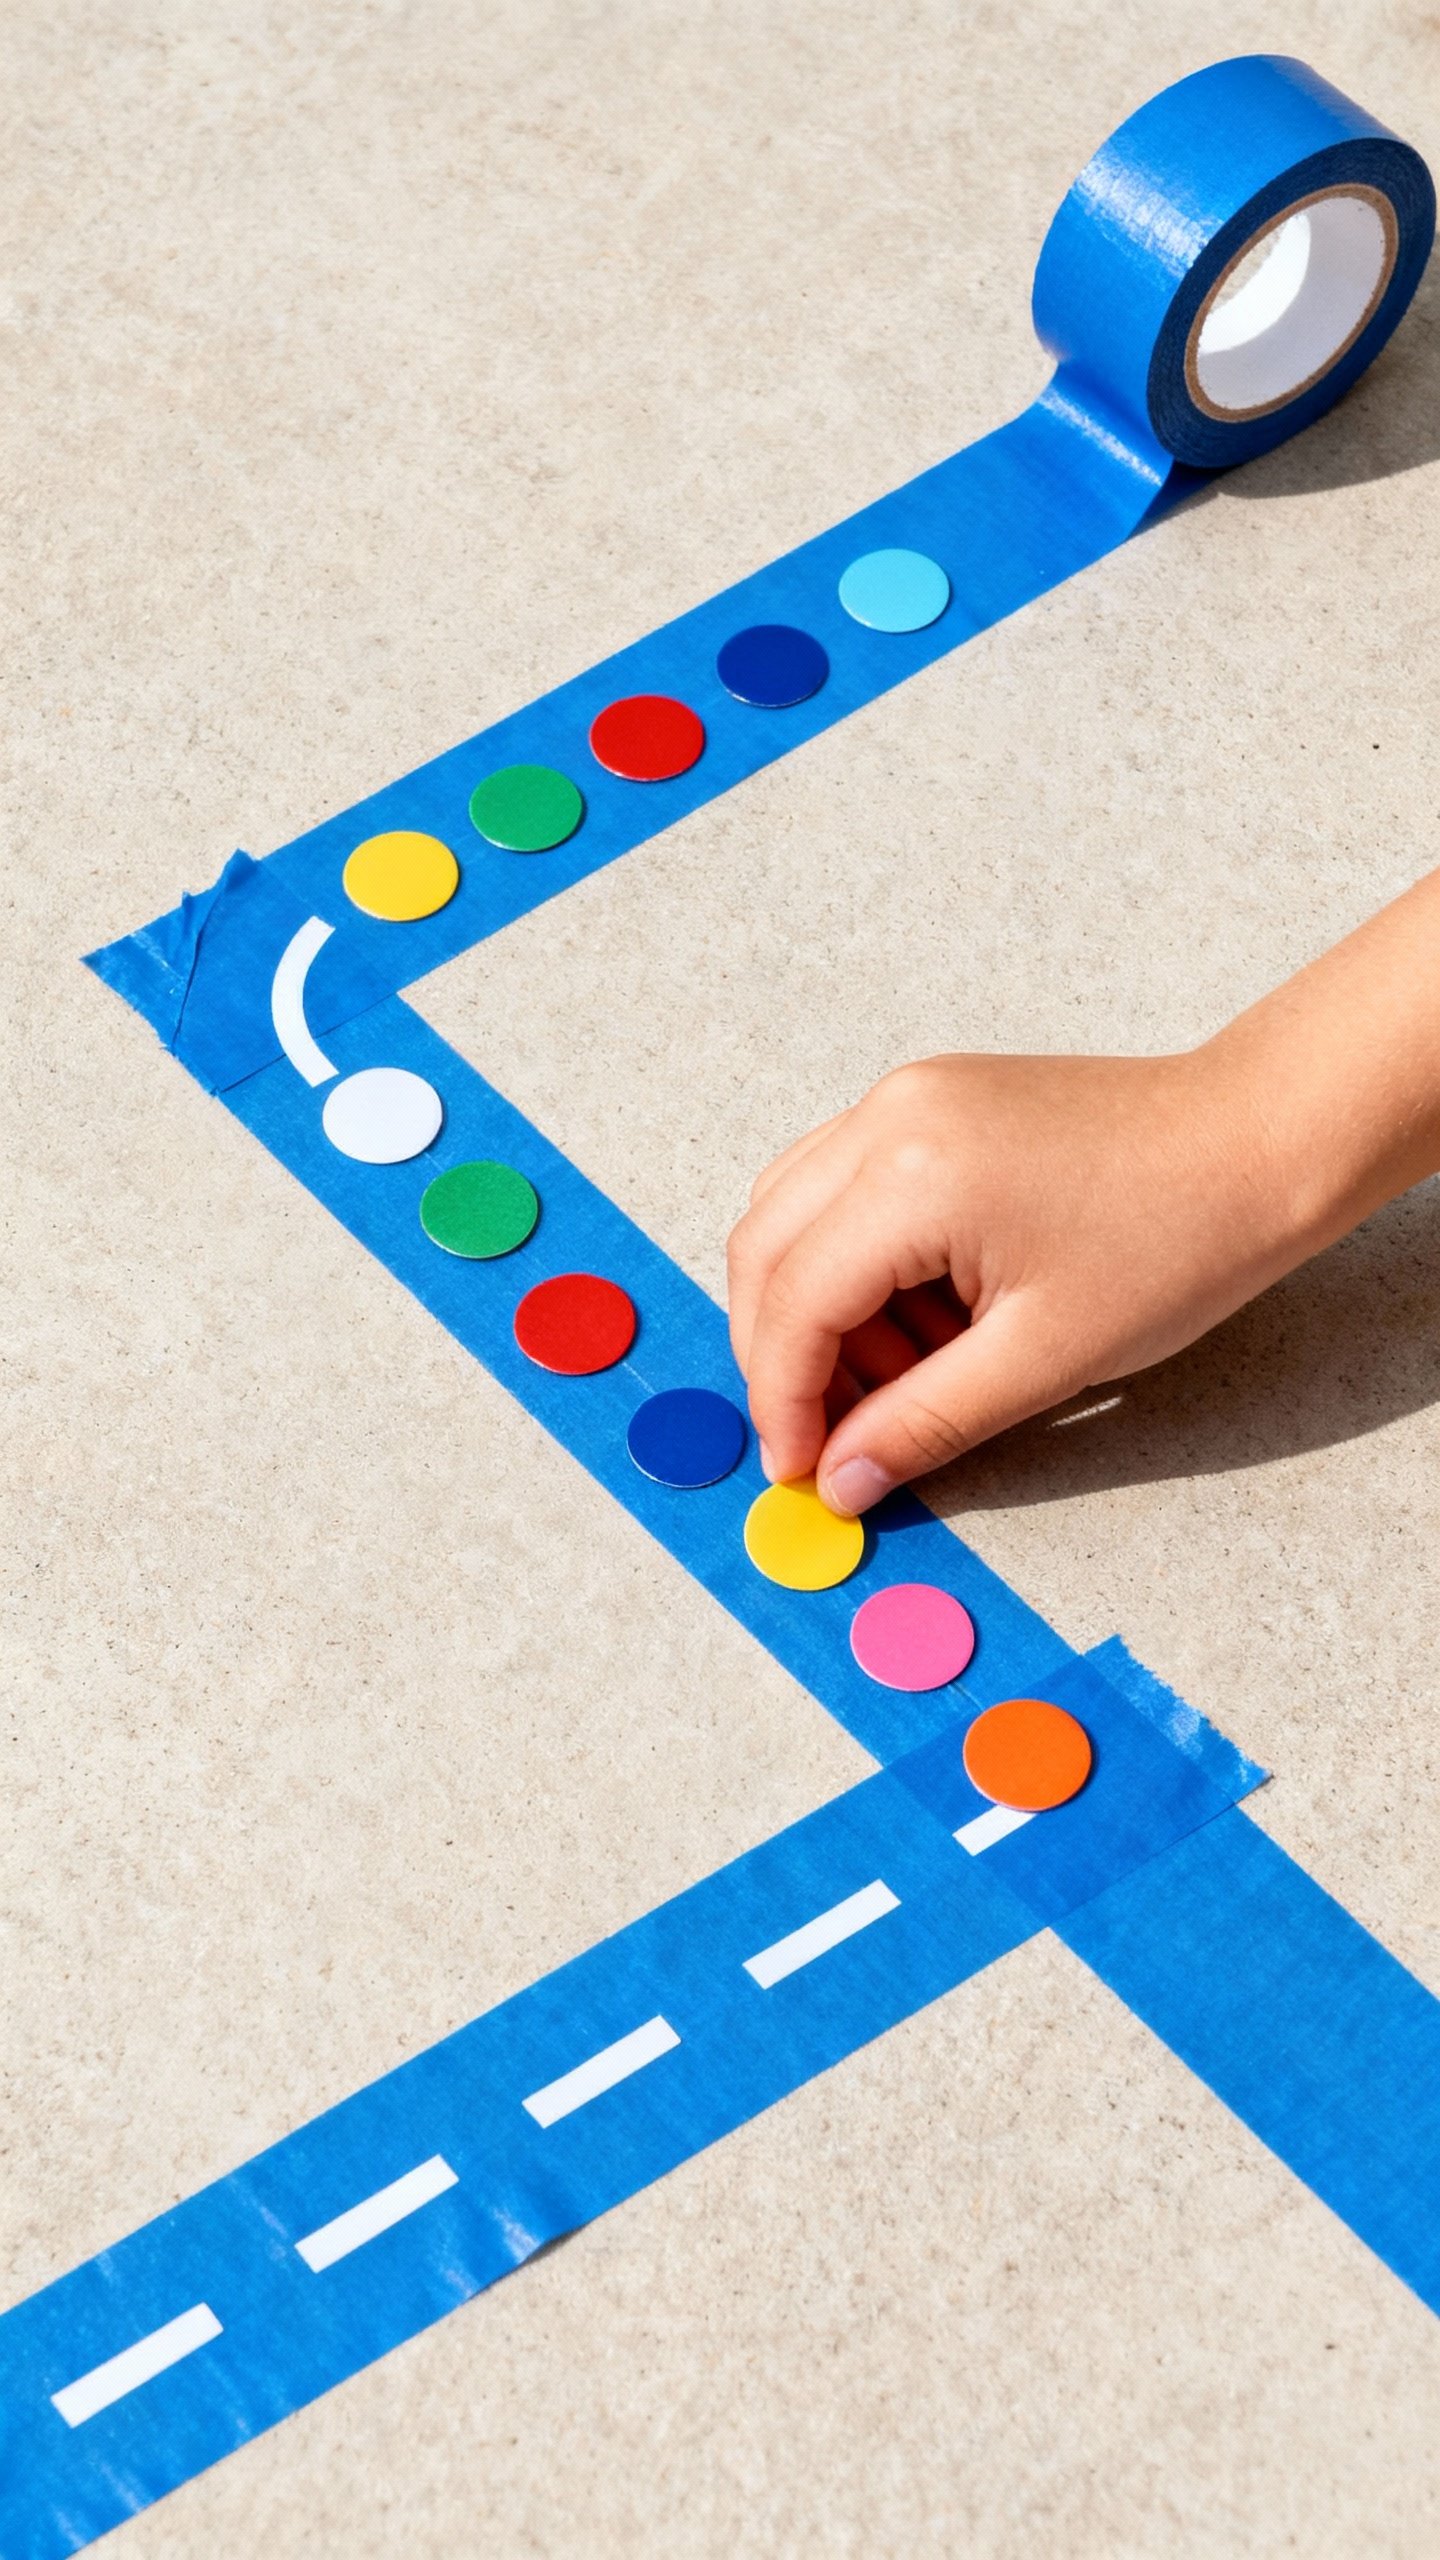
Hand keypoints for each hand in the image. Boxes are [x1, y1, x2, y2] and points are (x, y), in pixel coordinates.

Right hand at [726, 1045, 1306, 1515]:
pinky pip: (845, 1188)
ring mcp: (904, 1099)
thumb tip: (840, 1482)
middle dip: (783, 1357)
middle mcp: (887, 1117)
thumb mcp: (1045, 1357)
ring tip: (908, 1378)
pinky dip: (857, 1265)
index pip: (792, 1301)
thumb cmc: (1178, 1238)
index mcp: (911, 1176)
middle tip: (832, 1438)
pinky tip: (927, 1320)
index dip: (783, 1400)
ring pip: (792, 1215)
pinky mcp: (929, 1103)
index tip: (801, 1471)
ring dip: (820, 1312)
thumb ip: (923, 1423)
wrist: (1258, 1142)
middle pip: (764, 1249)